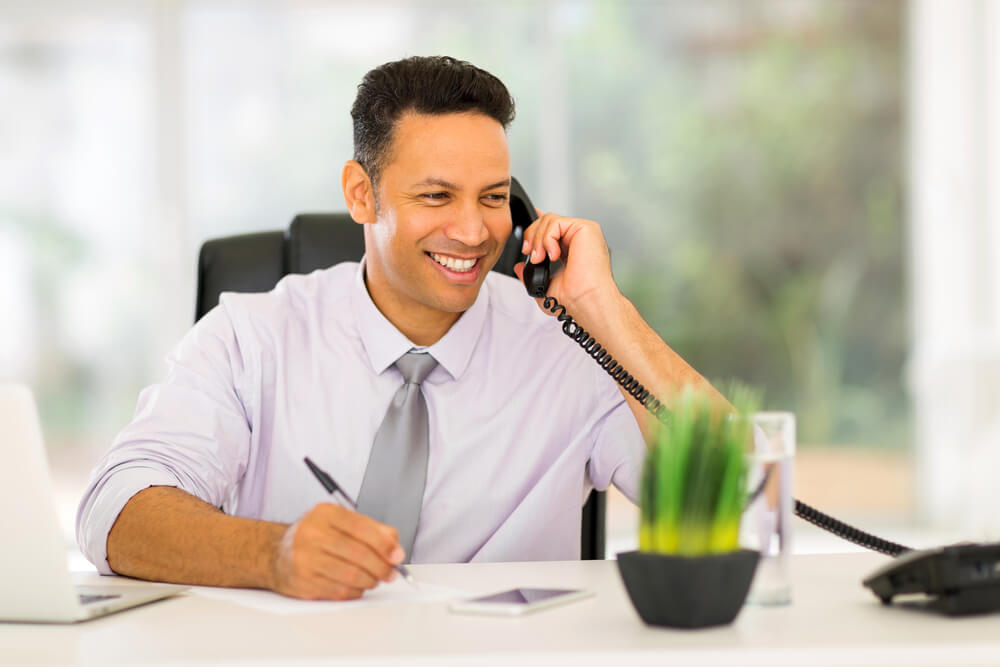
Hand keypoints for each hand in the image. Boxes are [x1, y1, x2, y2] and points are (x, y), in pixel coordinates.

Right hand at [270, 503, 403, 599]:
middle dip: (381, 567)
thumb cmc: (315, 537)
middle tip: (390, 573)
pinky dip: (355, 591)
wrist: (276, 553)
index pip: (362, 528)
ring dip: (370, 581)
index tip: (397, 556)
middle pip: (358, 554)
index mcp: (325, 514)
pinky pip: (339, 591)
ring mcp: (305, 558)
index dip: (384, 544)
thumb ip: (371, 529)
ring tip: (374, 579)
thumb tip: (395, 546)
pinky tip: (357, 586)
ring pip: (350, 575)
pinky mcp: (303, 582)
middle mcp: (312, 533)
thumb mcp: (340, 522)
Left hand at [513, 209, 620, 314]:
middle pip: (547, 221)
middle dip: (532, 237)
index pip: (552, 229)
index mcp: (572, 249)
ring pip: (549, 220)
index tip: (526, 244)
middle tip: (532, 256)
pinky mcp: (586, 228)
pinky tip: (553, 255)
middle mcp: (578, 239)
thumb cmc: (574, 298)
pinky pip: (556, 222)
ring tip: (541, 258)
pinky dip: (547, 238)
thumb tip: (519, 268)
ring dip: (538, 240)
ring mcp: (583, 232)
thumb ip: (531, 273)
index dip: (536, 229)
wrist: (584, 301)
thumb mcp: (544, 285)